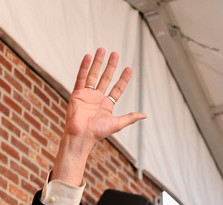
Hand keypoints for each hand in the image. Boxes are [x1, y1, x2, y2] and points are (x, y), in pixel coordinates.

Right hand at [52, 49, 145, 184]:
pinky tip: (88, 57)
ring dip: (98, 62)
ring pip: (93, 75)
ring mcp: (87, 95)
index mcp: (107, 105)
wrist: (81, 136)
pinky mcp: (77, 93)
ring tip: (102, 49)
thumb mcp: (117, 124)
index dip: (123, 79)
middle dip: (111, 66)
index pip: (117, 88)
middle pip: (105, 78)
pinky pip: (81, 77)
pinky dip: (84, 67)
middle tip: (115, 54)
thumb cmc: (98, 132)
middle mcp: (97, 98)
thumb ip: (130, 117)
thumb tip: (144, 115)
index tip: (129, 68)